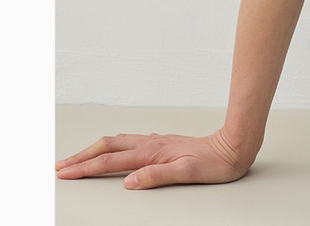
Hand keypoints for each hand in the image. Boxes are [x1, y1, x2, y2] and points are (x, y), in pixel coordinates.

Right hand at [55, 126, 254, 188]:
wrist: (234, 146)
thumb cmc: (214, 163)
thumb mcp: (187, 173)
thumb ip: (156, 177)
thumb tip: (129, 182)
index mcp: (152, 153)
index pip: (110, 161)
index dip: (85, 168)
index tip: (64, 173)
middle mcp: (151, 144)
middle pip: (108, 147)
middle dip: (82, 157)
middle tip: (61, 165)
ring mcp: (157, 141)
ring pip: (118, 141)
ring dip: (95, 149)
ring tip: (79, 157)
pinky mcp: (163, 143)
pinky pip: (130, 141)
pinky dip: (113, 146)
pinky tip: (114, 149)